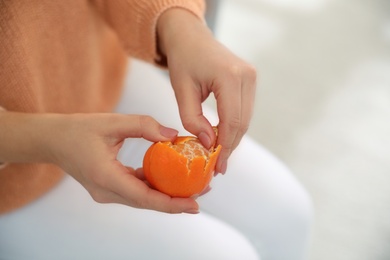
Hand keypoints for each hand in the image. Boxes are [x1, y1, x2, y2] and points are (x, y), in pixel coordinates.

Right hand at [0, 112, 198, 213]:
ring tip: (193, 187)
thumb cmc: (78, 130)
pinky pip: (136, 190)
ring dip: (167, 195)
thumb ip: (144, 126)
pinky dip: (155, 187)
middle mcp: (106, 191)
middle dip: (176, 201)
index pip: (144, 198)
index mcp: (105, 177)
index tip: (194, 205)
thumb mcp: (113, 121)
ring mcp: (107, 192)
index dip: (171, 204)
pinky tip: (171, 178)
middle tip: (203, 192)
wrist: (53, 140)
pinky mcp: (109, 187)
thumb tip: (173, 135)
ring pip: (143, 199)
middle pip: (148, 202)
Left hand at [157, 9, 256, 173]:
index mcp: (229, 76)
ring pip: (245, 119)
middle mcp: (247, 76)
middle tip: (218, 167)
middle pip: (242, 122)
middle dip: (230, 146)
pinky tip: (222, 139)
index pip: (231, 120)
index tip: (216, 166)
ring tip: (219, 157)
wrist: (190, 37)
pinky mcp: (250, 80)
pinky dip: (233, 127)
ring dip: (232, 138)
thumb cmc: (182, 61)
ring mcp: (251, 77)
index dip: (225, 146)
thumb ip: (192, 119)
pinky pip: (244, 111)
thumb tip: (209, 144)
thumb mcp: (181, 90)